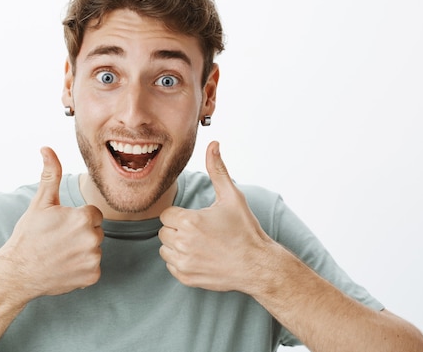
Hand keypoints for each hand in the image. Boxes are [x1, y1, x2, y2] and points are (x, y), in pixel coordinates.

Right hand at [0, 146, 102, 299]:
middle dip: (81, 234)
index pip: (93, 214)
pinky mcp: (93, 276)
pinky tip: (64, 267)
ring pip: (94, 249)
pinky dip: (82, 269)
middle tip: (58, 241)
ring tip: (60, 254)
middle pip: (96, 231)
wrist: (17, 273)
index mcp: (84, 217)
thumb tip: (47, 148)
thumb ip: (51, 174)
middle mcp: (92, 238)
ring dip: (82, 251)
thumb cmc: (28, 235)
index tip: (60, 227)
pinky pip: (94, 268)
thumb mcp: (40, 202)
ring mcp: (93, 258)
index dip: (76, 219)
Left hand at [158, 141, 271, 292]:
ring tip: (199, 243)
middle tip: (200, 231)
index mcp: (190, 221)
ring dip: (177, 245)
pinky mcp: (186, 277)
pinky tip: (199, 256)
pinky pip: (170, 265)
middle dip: (178, 229)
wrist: (257, 265)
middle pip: (164, 231)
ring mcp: (184, 262)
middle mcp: (183, 243)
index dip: (180, 215)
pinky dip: (180, 261)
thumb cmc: (245, 230)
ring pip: (165, 248)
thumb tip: (213, 144)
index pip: (166, 215)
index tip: (196, 218)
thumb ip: (217, 169)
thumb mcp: (232, 197)